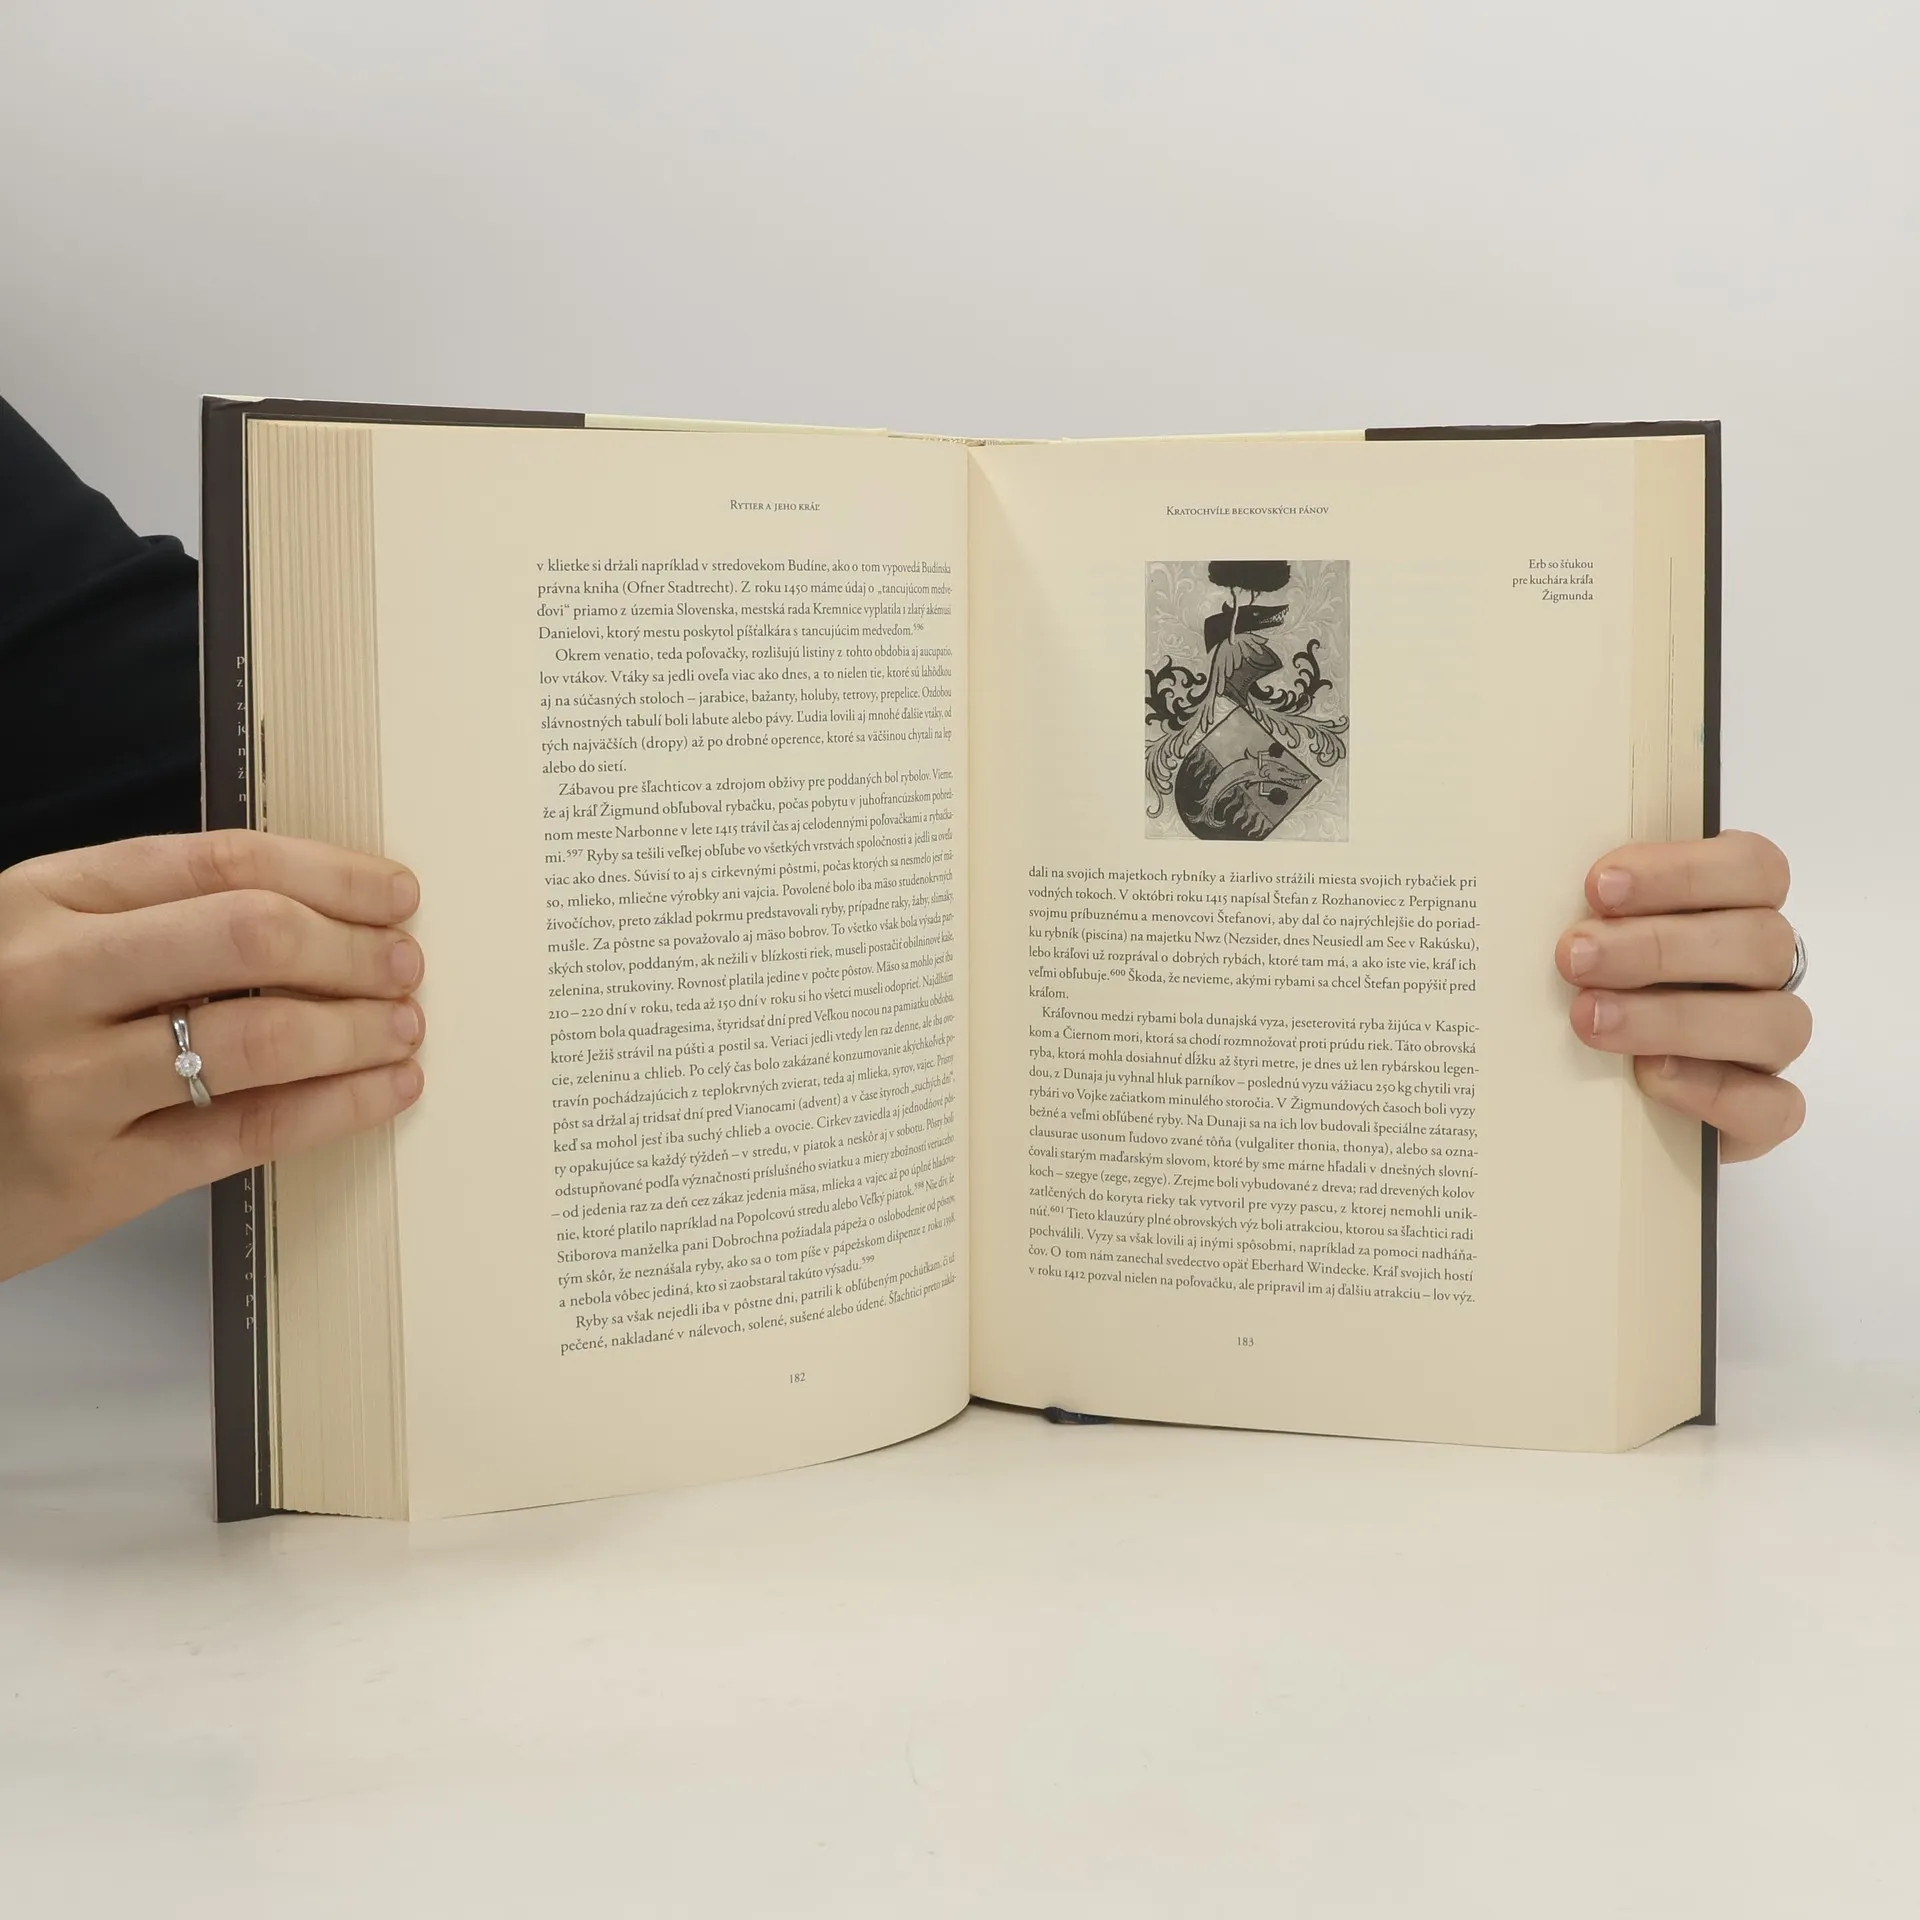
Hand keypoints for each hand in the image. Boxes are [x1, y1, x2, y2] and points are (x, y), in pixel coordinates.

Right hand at [0, 830, 425, 1280]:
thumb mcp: (35, 947)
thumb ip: (146, 922)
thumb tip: (318, 914)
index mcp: (39, 900)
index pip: (220, 861)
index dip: (331, 874)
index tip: (395, 893)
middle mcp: (46, 979)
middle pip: (252, 936)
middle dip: (355, 947)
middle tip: (407, 963)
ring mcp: (65, 1082)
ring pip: (263, 1036)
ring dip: (361, 1029)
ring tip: (405, 1027)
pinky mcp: (94, 1177)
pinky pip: (252, 1130)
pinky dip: (341, 1105)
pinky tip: (386, 1090)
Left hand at [1555, 830, 1808, 1161]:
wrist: (1586, 1093)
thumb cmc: (1586, 981)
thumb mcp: (1582, 932)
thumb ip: (1584, 906)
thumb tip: (1529, 876)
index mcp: (1737, 905)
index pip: (1753, 867)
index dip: (1682, 871)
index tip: (1598, 886)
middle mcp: (1764, 970)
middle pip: (1759, 942)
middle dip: (1658, 947)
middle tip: (1573, 958)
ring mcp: (1769, 1041)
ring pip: (1775, 1022)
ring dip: (1675, 1019)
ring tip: (1589, 1019)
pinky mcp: (1764, 1112)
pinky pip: (1774, 1106)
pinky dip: (1712, 1090)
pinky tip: (1648, 1077)